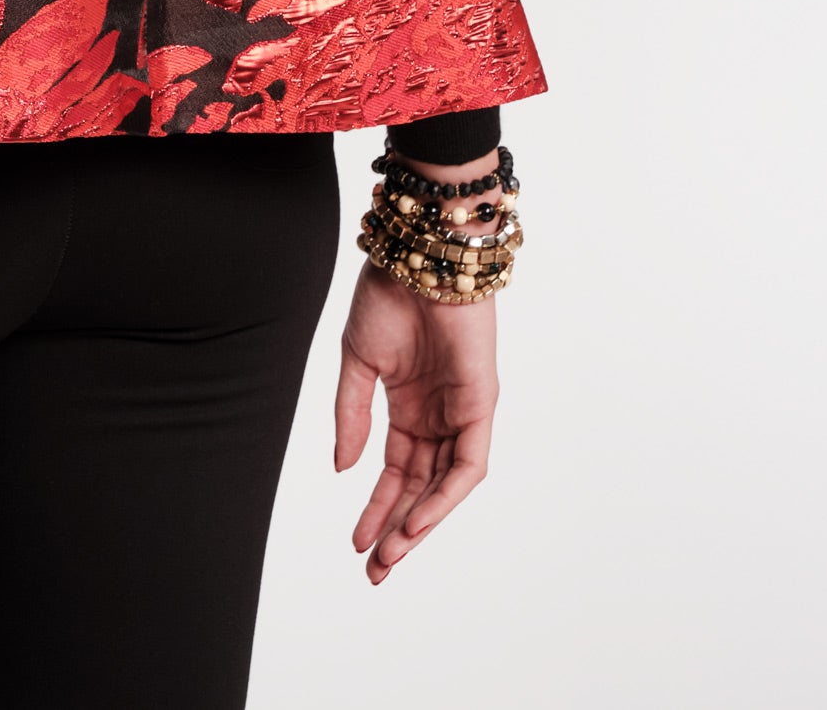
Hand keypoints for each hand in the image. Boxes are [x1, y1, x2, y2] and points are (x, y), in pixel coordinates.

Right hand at [333, 257, 498, 581]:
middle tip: (374, 570)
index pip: (396, 472)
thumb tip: (345, 470)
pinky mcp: (482, 405)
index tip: (355, 543)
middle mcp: (437, 416)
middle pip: (420, 488)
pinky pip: (468, 465)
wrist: (418, 257)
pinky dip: (445, 496)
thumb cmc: (388, 296)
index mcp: (407, 406)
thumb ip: (351, 417)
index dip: (376, 508)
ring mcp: (461, 413)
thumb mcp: (356, 362)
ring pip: (444, 485)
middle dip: (397, 530)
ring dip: (419, 522)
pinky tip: (417, 519)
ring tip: (390, 554)